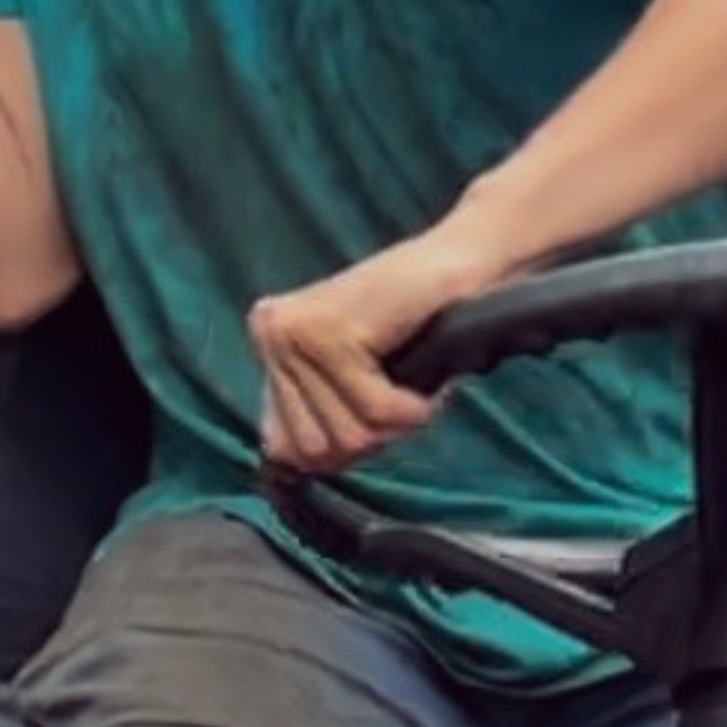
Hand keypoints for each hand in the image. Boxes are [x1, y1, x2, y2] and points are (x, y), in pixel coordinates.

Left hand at [248, 213, 503, 474]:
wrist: (459, 261)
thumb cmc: (413, 325)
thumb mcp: (345, 379)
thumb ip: (309, 416)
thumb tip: (285, 465)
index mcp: (267, 339)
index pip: (283, 447)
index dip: (339, 449)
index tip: (370, 408)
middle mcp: (270, 332)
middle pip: (314, 449)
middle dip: (369, 438)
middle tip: (397, 398)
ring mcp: (295, 331)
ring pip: (347, 435)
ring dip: (397, 424)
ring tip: (412, 386)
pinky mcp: (332, 333)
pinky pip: (376, 411)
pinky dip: (414, 408)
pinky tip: (426, 382)